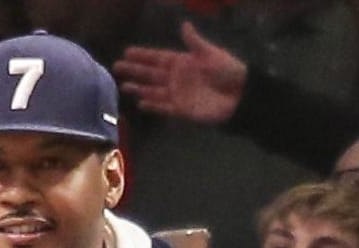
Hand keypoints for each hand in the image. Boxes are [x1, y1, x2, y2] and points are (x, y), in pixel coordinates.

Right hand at [115, 22, 246, 124]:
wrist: (241, 97)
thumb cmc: (228, 72)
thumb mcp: (211, 54)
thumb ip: (194, 42)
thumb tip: (184, 24)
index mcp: (183, 62)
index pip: (158, 58)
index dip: (143, 55)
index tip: (127, 52)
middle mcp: (177, 78)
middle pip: (152, 74)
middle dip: (135, 71)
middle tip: (117, 67)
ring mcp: (179, 95)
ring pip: (154, 91)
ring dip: (140, 88)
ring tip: (124, 86)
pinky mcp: (183, 110)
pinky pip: (165, 108)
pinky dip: (154, 106)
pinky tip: (141, 103)